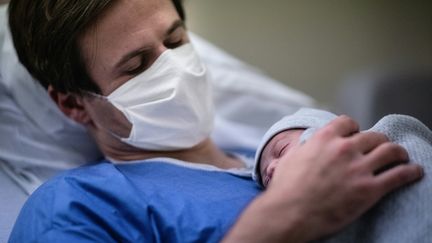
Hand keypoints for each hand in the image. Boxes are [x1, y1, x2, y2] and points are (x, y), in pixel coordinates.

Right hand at [223, 116, 422, 242]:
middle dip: (378, 142)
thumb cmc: (285, 189)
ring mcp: (358, 168)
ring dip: (398, 153)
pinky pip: (399, 175)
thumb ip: (306, 147)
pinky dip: (411, 172)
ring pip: (390, 151)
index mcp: (324, 138)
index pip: (348, 122)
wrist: (289, 213)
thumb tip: (309, 145)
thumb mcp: (291, 158)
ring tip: (401, 157)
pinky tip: (415, 172)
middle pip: (373, 136)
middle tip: (380, 149)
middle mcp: (343, 149)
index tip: (356, 135)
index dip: (354, 129)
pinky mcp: (369, 189)